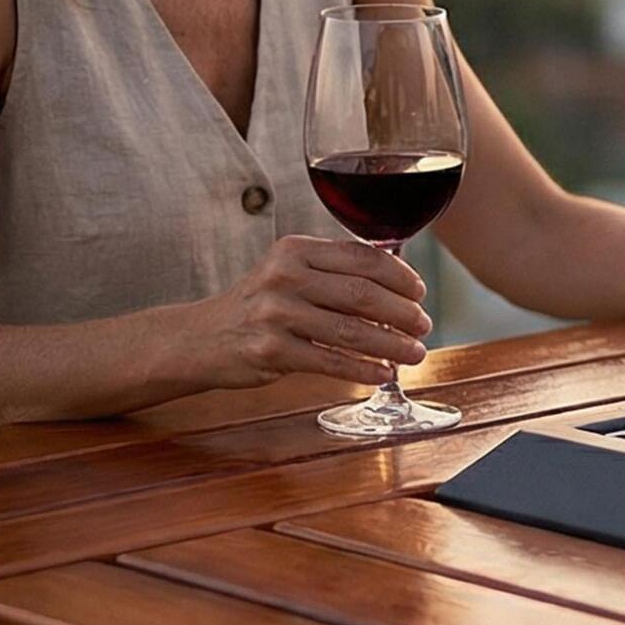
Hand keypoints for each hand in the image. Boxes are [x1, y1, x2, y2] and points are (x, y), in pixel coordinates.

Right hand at [192, 236, 431, 387]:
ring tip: (415, 353)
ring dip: (392, 345)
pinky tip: (383, 374)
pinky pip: (329, 361)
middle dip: (403, 312)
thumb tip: (401, 286)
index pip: (362, 257)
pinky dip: (363, 370)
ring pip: (351, 331)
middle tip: (424, 326)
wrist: (201, 338)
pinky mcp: (269, 351)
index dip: (400, 276)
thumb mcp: (290, 272)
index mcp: (296, 250)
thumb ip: (335, 271)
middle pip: (362, 294)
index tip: (420, 292)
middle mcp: (284, 276)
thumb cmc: (259, 305)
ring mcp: (275, 314)